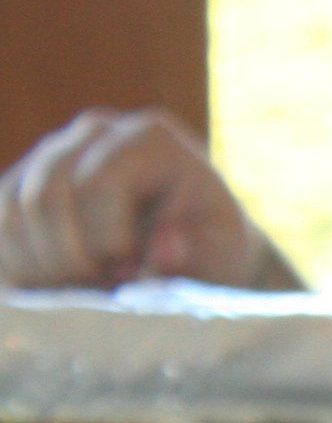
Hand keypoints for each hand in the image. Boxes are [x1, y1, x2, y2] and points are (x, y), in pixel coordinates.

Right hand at [0, 109, 300, 291]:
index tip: (131, 275)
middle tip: (105, 290)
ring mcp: (55, 151)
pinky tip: (58, 286)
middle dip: (71, 258)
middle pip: (46, 196)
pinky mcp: (27, 181)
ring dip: (44, 265)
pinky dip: (21, 264)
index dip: (107, 240)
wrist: (197, 246)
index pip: (97, 185)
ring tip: (88, 290)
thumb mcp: (218, 254)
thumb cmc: (212, 249)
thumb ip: (194, 253)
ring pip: (14, 210)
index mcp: (150, 139)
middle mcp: (96, 132)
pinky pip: (2, 225)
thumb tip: (165, 249)